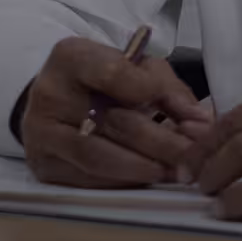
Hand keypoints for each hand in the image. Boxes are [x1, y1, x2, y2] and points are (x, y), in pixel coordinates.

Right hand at [18, 37, 212, 188]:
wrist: (56, 102)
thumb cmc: (103, 81)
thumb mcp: (136, 69)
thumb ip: (167, 89)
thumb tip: (200, 121)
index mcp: (72, 58)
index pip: (114, 74)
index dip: (153, 92)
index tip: (189, 114)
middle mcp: (50, 94)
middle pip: (113, 122)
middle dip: (162, 142)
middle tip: (195, 156)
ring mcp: (41, 133)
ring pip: (99, 157)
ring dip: (144, 168)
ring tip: (177, 173)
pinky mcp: (44, 166)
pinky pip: (88, 179)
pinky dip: (124, 181)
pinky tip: (151, 179)